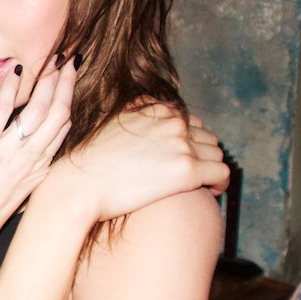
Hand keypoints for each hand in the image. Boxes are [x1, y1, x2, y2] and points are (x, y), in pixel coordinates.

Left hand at [0, 56, 76, 262]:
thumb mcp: (10, 201)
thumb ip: (21, 180)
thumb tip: (23, 170)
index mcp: (38, 174)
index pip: (62, 131)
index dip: (68, 103)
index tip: (70, 83)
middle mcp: (28, 162)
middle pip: (59, 115)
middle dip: (66, 84)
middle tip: (70, 59)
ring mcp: (7, 154)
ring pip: (38, 110)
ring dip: (47, 81)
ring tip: (53, 59)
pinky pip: (2, 113)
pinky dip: (9, 90)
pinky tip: (14, 72)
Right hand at [46, 102, 229, 225]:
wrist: (79, 185)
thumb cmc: (89, 162)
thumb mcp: (110, 123)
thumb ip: (133, 113)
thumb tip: (143, 110)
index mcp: (154, 107)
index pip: (187, 120)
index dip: (186, 141)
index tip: (180, 157)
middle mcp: (171, 121)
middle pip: (205, 136)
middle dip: (200, 153)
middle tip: (190, 174)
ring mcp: (180, 144)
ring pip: (216, 153)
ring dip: (210, 168)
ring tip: (200, 185)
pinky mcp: (187, 170)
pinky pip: (221, 173)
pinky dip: (219, 183)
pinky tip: (210, 191)